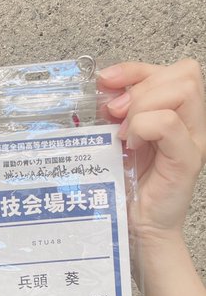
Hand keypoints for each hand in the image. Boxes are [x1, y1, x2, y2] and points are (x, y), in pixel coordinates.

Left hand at [98, 59, 205, 241]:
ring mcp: (192, 139)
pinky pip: (169, 123)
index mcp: (174, 113)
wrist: (138, 227)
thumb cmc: (129, 187)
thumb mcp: (117, 140)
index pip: (168, 69)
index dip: (134, 68)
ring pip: (183, 90)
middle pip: (184, 73)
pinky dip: (144, 127)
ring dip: (143, 106)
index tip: (105, 81)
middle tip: (115, 114)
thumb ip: (115, 114)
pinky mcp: (187, 159)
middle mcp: (190, 123)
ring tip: (124, 133)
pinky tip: (130, 145)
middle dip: (140, 86)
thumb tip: (102, 91)